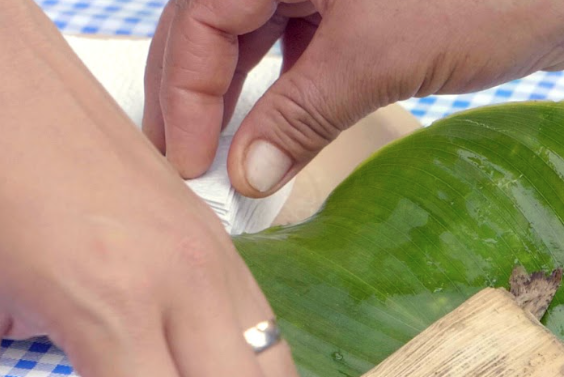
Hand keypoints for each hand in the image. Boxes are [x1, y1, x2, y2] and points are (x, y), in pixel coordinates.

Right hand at [142, 0, 563, 195]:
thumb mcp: (380, 54)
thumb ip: (299, 112)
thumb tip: (245, 172)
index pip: (200, 15)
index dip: (184, 92)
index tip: (183, 164)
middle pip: (219, 19)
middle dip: (199, 93)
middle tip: (185, 169)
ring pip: (262, 32)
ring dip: (242, 96)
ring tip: (226, 163)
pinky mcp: (374, 1)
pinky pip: (307, 40)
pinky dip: (288, 89)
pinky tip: (281, 136)